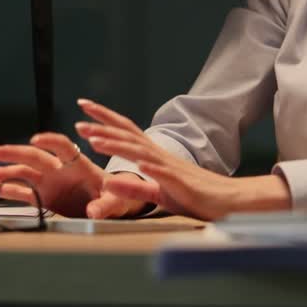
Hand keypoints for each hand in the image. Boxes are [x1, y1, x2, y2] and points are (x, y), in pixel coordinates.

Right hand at [0, 132, 149, 219]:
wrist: (114, 202)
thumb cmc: (117, 194)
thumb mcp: (116, 199)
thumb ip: (104, 205)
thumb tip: (94, 211)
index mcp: (79, 165)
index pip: (63, 147)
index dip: (50, 141)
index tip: (37, 140)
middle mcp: (60, 170)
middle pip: (35, 156)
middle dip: (14, 153)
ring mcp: (50, 182)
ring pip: (23, 172)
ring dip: (3, 172)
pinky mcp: (44, 195)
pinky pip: (20, 191)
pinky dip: (4, 188)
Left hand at [76, 99, 291, 220]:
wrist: (227, 199)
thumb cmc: (194, 194)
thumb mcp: (157, 193)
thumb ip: (134, 188)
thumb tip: (108, 184)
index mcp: (153, 156)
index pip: (126, 132)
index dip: (105, 119)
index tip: (84, 107)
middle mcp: (160, 156)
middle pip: (129, 135)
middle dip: (103, 125)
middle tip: (79, 118)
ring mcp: (171, 168)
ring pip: (141, 152)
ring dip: (118, 145)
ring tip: (95, 140)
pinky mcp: (182, 184)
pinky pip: (164, 175)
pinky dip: (150, 169)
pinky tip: (139, 165)